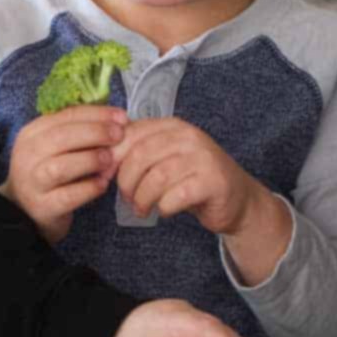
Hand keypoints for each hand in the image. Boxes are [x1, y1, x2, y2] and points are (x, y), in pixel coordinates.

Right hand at [0, 106, 125, 244]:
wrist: (26, 209)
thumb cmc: (49, 171)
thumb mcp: (55, 146)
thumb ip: (79, 131)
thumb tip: (117, 119)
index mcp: (32, 133)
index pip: (65, 115)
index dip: (96, 114)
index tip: (121, 117)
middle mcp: (27, 156)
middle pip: (60, 137)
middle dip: (95, 133)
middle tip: (119, 135)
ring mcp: (32, 183)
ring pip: (60, 167)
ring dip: (90, 160)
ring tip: (110, 160)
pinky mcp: (42, 207)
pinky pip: (67, 196)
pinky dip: (88, 188)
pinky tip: (102, 184)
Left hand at [114, 120, 291, 284]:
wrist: (236, 199)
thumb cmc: (192, 180)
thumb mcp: (164, 159)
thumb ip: (137, 153)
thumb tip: (100, 159)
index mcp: (171, 126)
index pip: (130, 134)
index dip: (112, 157)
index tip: (106, 176)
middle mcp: (188, 136)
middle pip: (140, 155)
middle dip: (126, 181)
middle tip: (127, 198)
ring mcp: (203, 158)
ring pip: (156, 177)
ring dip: (142, 198)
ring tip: (142, 208)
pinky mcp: (213, 182)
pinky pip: (175, 196)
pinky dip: (163, 207)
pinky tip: (165, 210)